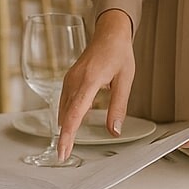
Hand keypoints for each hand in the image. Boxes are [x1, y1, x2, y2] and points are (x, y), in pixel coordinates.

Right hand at [56, 9, 134, 160]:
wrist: (110, 32)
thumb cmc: (119, 53)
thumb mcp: (125, 80)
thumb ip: (118, 107)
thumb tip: (115, 131)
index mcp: (88, 81)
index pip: (74, 114)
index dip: (68, 135)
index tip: (63, 151)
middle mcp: (74, 80)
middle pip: (65, 115)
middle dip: (64, 136)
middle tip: (64, 155)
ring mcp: (70, 79)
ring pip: (63, 109)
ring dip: (65, 126)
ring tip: (66, 145)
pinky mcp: (70, 79)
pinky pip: (65, 101)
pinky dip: (67, 115)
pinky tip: (71, 123)